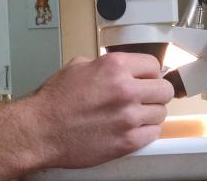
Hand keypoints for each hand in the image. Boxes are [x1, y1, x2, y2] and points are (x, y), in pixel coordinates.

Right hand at [29, 52, 173, 168]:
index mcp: (115, 66)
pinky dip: (146, 131)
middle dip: (155, 92)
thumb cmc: (55, 100)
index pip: (154, 65)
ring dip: (150, 113)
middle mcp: (126, 89)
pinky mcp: (127, 141)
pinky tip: (131, 128)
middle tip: (144, 97)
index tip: (145, 79)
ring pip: (161, 113)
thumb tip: (122, 68)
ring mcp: (128, 117)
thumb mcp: (78, 66)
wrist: (41, 130)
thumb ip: (105, 64)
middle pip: (165, 89)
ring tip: (134, 114)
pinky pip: (153, 134)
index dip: (149, 72)